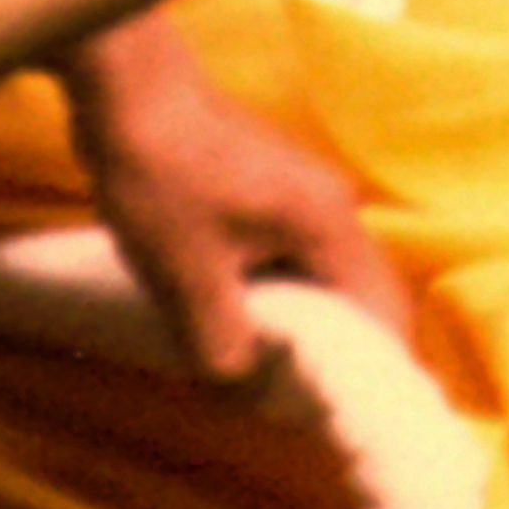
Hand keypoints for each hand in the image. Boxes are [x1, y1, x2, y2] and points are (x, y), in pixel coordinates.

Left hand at [61, 9, 405, 383]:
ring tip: (276, 372)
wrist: (127, 90)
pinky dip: (285, 294)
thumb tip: (242, 391)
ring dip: (308, 323)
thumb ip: (221, 344)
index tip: (357, 418)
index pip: (381, 312)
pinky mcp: (274, 190)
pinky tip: (245, 319)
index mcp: (328, 227)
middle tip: (312, 405)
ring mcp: (306, 194)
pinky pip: (298, 256)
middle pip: (363, 295)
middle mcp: (333, 208)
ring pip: (327, 276)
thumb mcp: (186, 278)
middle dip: (343, 353)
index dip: (377, 370)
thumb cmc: (160, 176)